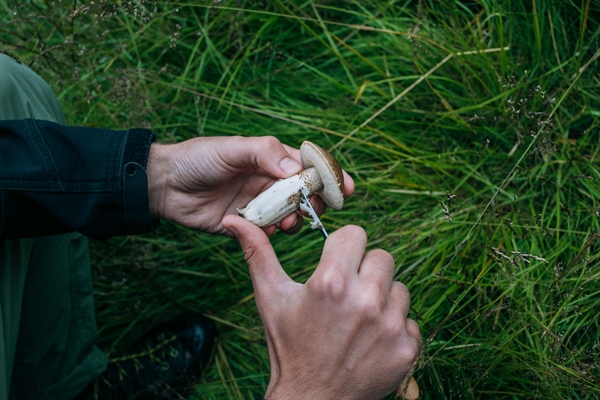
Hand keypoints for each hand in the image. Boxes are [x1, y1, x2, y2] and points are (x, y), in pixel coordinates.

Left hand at [146, 136, 353, 235]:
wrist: (165, 185)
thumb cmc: (199, 158)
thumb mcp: (233, 148)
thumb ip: (265, 153)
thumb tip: (297, 169)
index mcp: (272, 160)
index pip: (309, 167)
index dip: (329, 177)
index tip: (346, 189)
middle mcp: (270, 182)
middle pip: (305, 195)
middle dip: (314, 203)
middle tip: (312, 209)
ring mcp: (260, 205)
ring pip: (291, 216)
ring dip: (295, 220)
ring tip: (287, 221)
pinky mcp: (247, 226)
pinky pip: (268, 233)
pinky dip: (271, 234)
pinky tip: (263, 231)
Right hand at [221, 216, 420, 399]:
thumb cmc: (289, 346)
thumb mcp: (271, 298)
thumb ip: (258, 253)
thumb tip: (234, 219)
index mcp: (330, 282)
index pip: (355, 234)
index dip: (343, 248)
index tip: (335, 265)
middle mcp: (365, 300)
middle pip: (382, 257)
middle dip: (365, 271)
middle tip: (346, 295)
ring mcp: (390, 325)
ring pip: (398, 287)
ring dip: (382, 300)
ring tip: (358, 320)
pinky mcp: (406, 347)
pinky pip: (410, 320)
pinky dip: (395, 329)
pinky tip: (371, 341)